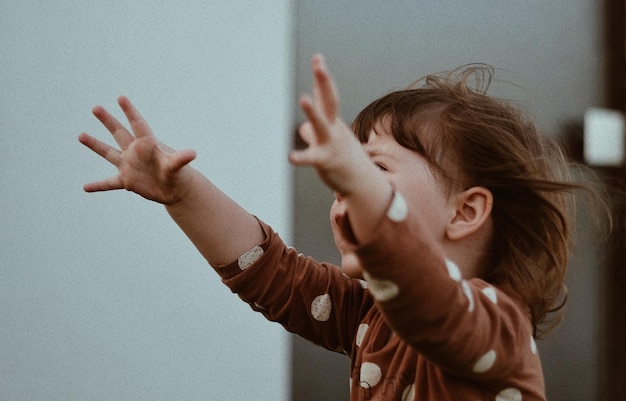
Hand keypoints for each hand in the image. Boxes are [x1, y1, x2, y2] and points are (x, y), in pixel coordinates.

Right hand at [79, 96, 196, 204]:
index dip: (130, 111)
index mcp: (147, 145)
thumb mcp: (176, 166)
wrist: (175, 188)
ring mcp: (129, 165)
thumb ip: (180, 159)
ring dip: (95, 145)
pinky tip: (85, 188)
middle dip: (108, 121)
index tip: (121, 97)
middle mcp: (135, 152)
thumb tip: (192, 153)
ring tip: (80, 135)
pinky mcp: (127, 181)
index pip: (137, 125)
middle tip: (96, 108)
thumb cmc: (177, 174)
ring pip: (108, 153)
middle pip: (119, 133)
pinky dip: (98, 185)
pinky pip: (109, 183)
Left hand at [289, 55, 368, 195]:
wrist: (362, 184)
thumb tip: (303, 128)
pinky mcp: (325, 161)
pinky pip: (311, 158)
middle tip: (319, 64)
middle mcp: (333, 128)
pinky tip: (290, 157)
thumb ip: (313, 132)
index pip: (327, 96)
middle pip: (329, 101)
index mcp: (333, 122)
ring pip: (320, 125)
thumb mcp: (328, 142)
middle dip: (324, 81)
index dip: (322, 78)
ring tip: (303, 98)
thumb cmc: (344, 160)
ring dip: (312, 112)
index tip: (317, 57)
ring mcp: (330, 143)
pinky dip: (301, 157)